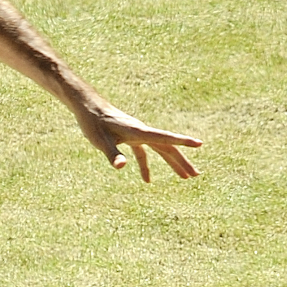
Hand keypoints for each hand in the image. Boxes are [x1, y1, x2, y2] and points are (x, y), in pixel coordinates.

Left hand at [77, 104, 202, 181]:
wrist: (87, 106)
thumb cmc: (93, 123)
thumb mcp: (101, 141)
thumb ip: (113, 154)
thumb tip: (122, 167)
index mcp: (139, 131)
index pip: (165, 138)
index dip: (183, 141)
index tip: (200, 143)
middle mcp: (142, 131)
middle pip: (167, 147)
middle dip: (182, 161)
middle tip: (196, 175)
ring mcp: (137, 134)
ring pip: (159, 149)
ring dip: (172, 163)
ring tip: (185, 177)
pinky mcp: (130, 136)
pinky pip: (144, 152)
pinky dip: (146, 166)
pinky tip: (147, 180)